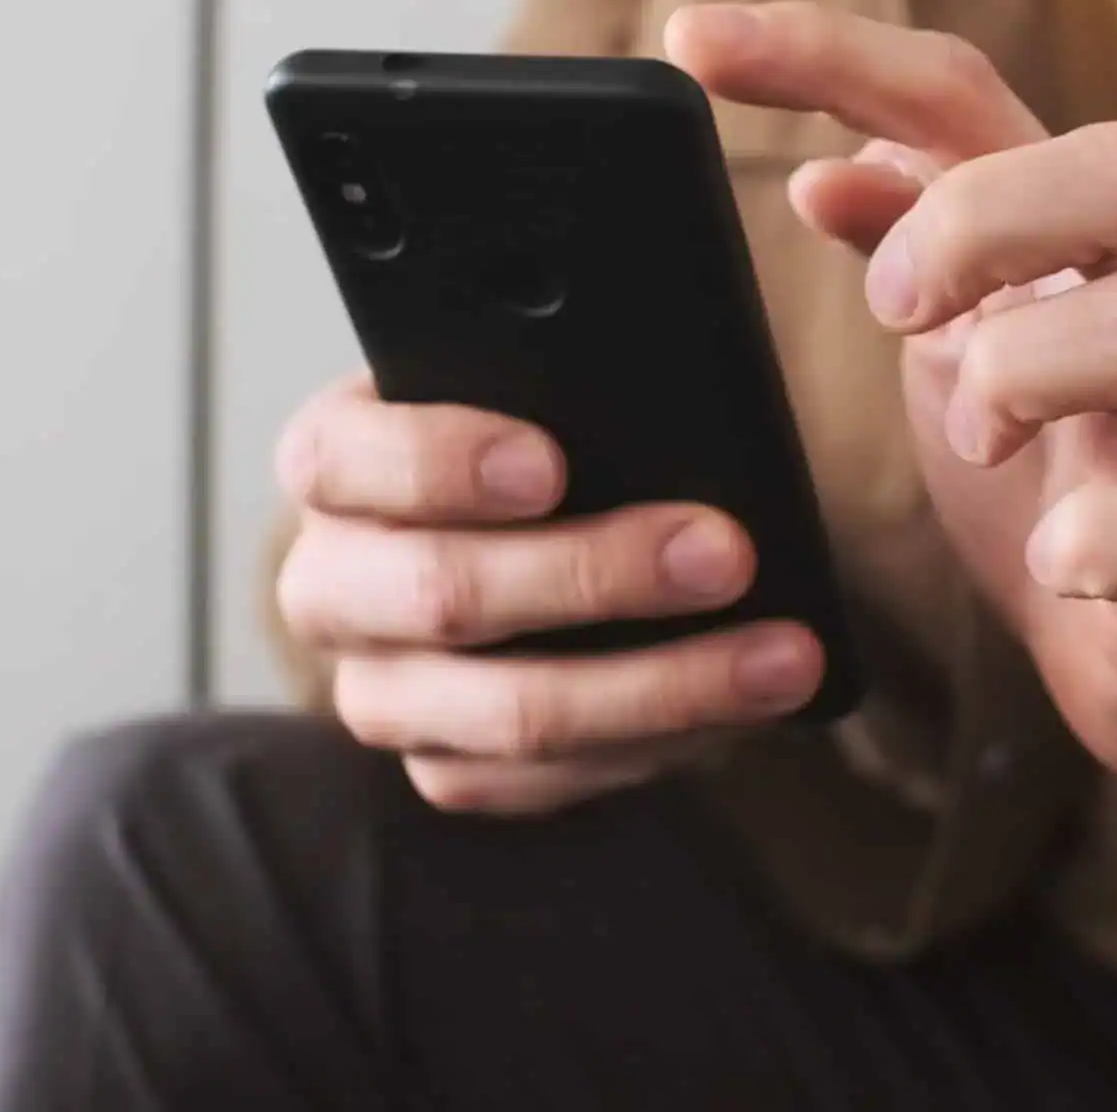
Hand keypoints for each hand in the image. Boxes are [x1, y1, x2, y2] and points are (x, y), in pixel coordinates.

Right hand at [272, 376, 824, 812]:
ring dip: (662, 686)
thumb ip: (579, 337)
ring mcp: (385, 689)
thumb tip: (677, 335)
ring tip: (782, 654)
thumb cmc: (559, 425)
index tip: (548, 463)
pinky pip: (545, 781)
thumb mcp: (551, 361)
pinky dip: (660, 744)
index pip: (343, 457)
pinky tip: (747, 707)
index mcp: (337, 458)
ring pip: (509, 713)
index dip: (439, 461)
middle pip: (442, 595)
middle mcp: (334, 583)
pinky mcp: (449, 764)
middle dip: (595, 575)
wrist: (562, 519)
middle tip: (726, 551)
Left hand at [670, 3, 1116, 780]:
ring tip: (976, 442)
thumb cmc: (1054, 468)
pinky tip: (1053, 563)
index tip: (689, 42)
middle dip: (985, 219)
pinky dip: (1106, 543)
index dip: (827, 53)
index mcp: (1066, 239)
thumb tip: (830, 166)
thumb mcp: (956, 338)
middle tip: (893, 307)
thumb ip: (910, 243)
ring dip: (1029, 374)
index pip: (961, 97)